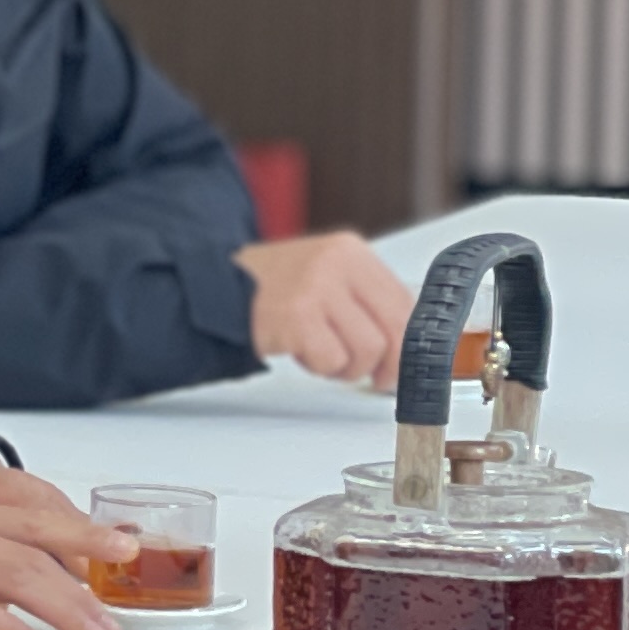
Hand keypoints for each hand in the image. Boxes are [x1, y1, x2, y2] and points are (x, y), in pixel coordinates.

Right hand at [237, 231, 416, 385]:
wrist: (217, 286)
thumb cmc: (278, 289)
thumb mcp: (329, 276)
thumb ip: (368, 301)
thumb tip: (411, 345)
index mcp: (351, 251)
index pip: (405, 303)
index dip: (410, 343)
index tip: (404, 364)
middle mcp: (335, 264)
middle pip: (393, 330)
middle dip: (388, 364)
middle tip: (377, 378)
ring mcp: (314, 289)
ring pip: (365, 350)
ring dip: (347, 367)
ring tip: (324, 356)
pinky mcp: (293, 317)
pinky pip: (330, 359)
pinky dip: (319, 366)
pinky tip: (301, 351)